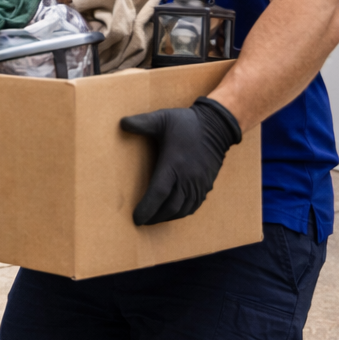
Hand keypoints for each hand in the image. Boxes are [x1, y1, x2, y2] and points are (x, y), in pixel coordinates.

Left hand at [120, 96, 241, 224]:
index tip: (136, 218)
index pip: (158, 193)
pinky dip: (182, 212)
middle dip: (155, 217)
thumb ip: (141, 123)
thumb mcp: (161, 118)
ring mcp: (199, 183)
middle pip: (171, 206)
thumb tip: (121, 123)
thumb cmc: (186, 123)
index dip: (147, 208)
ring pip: (184, 209)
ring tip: (154, 219)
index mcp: (174, 164)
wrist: (217, 126)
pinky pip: (195, 205)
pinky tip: (173, 212)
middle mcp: (188, 177)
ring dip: (168, 216)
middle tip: (141, 221)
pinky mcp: (206, 184)